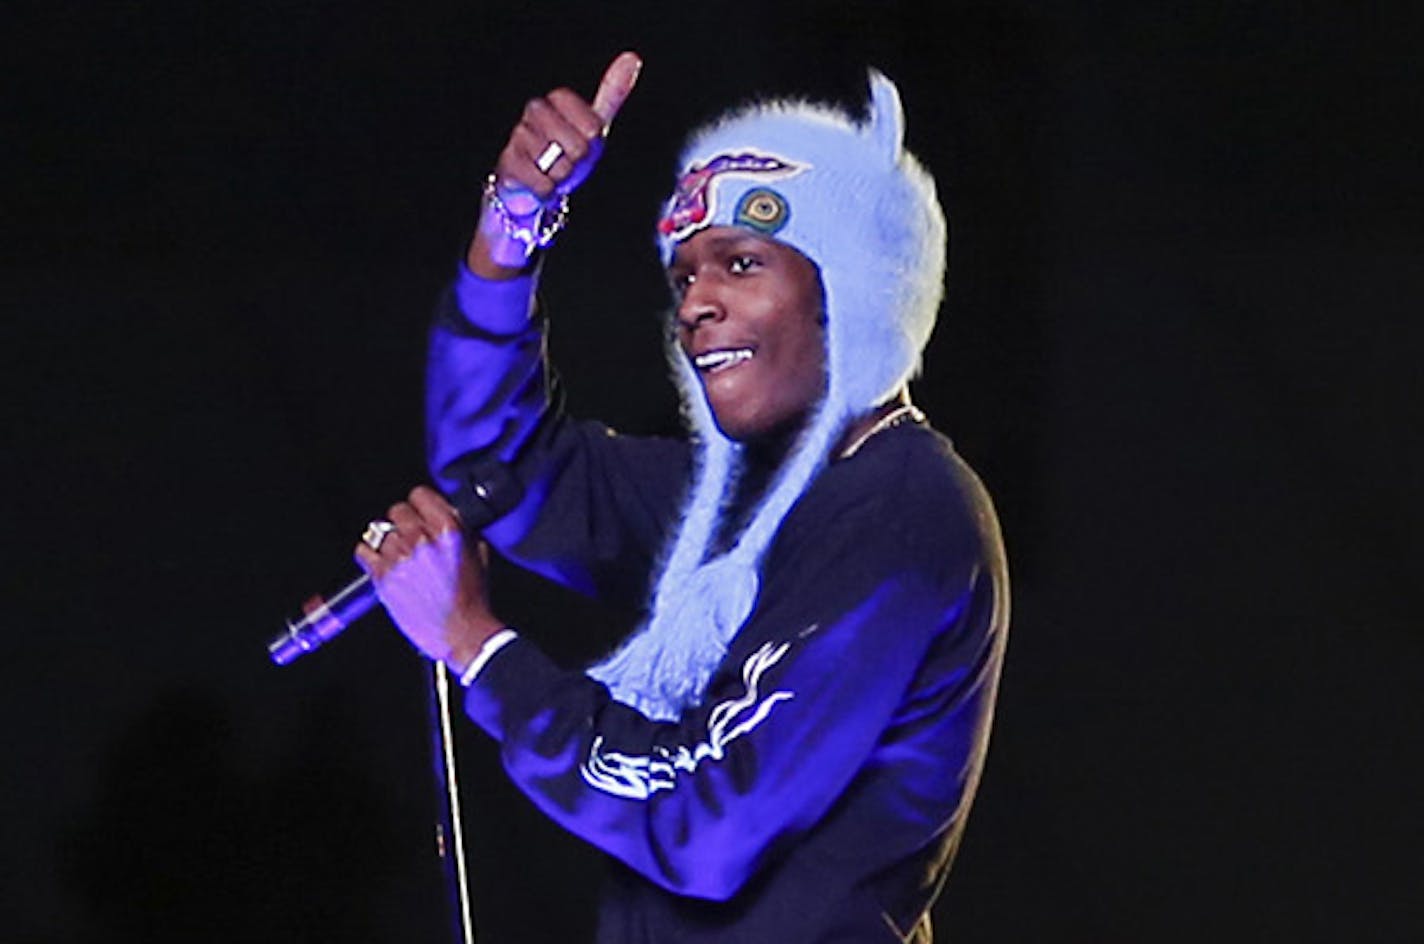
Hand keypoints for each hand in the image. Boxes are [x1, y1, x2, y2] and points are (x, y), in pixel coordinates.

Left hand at [353, 485, 504, 673]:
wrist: (462, 633)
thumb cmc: (472, 599)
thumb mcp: (479, 555)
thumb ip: (462, 530)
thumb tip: (448, 516)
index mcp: (448, 529)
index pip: (419, 494)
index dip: (420, 505)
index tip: (420, 514)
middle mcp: (421, 538)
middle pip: (397, 510)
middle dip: (403, 522)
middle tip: (410, 538)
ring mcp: (400, 557)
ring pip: (380, 531)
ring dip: (389, 541)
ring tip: (400, 557)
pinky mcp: (382, 577)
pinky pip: (363, 551)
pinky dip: (369, 555)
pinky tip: (381, 563)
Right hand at [469, 50, 642, 276]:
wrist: (532, 188)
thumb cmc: (564, 153)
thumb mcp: (591, 125)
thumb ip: (611, 94)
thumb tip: (632, 58)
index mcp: (555, 101)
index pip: (590, 122)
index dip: (592, 139)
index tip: (585, 142)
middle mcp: (533, 114)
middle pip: (578, 145)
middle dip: (578, 162)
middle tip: (568, 163)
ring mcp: (518, 138)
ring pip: (559, 166)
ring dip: (562, 179)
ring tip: (552, 174)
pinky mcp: (507, 166)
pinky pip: (542, 184)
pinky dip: (547, 192)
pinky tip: (541, 187)